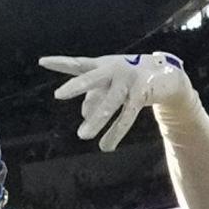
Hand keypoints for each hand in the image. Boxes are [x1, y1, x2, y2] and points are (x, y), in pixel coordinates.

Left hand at [38, 51, 189, 153]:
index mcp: (102, 65)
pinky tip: (106, 147)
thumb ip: (94, 98)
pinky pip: (126, 116)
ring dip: (96, 121)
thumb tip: (84, 115)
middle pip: (92, 78)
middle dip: (76, 86)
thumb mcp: (110, 86)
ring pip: (109, 104)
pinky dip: (115, 132)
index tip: (42, 62)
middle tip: (58, 95)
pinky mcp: (141, 94)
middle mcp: (114, 69)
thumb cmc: (130, 80)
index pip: (78, 64)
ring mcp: (128, 81)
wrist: (166, 75)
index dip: (60, 63)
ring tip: (83, 136)